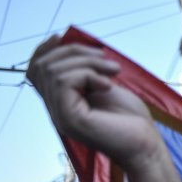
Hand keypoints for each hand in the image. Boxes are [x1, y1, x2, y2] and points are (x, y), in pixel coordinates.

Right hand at [26, 36, 164, 168]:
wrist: (145, 146)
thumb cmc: (131, 119)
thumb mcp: (104, 85)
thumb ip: (84, 70)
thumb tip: (67, 42)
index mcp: (61, 102)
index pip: (35, 70)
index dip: (44, 49)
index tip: (62, 36)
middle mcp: (55, 110)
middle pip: (44, 66)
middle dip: (74, 52)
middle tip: (106, 59)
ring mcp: (59, 116)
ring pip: (54, 71)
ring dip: (87, 62)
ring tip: (114, 71)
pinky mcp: (69, 119)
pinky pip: (64, 81)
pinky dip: (88, 74)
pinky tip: (108, 86)